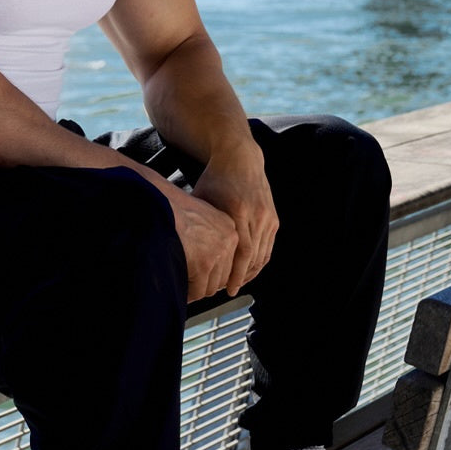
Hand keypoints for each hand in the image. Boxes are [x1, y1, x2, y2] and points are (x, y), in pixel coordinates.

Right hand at [164, 189, 238, 302]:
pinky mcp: (203, 266)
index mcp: (227, 225)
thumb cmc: (168, 206)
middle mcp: (227, 239)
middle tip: (191, 280)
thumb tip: (203, 250)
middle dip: (206, 280)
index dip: (213, 268)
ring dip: (196, 287)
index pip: (229, 258)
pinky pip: (197, 291)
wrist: (156, 205)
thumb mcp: (196, 214)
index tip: (203, 272)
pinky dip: (187, 293)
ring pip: (211, 286)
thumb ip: (206, 231)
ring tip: (182, 283)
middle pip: (223, 275)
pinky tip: (178, 287)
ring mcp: (217, 253)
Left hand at [192, 152, 277, 295]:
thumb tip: (177, 245)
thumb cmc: (216, 179)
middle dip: (242, 277)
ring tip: (238, 283)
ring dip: (252, 272)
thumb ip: (196, 222)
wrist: (240, 159)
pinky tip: (249, 270)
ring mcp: (267, 217)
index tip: (228, 290)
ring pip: (263, 254)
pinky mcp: (273, 218)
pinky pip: (269, 247)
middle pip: (253, 256)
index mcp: (238, 211)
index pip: (241, 251)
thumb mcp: (202, 199)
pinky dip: (260, 261)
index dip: (235, 274)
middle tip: (230, 290)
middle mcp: (257, 214)